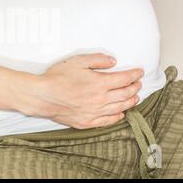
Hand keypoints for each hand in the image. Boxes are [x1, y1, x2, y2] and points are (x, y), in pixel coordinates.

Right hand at [18, 54, 142, 128]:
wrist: (42, 96)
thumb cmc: (57, 77)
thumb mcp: (77, 61)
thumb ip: (97, 60)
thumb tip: (113, 61)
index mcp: (100, 83)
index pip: (124, 79)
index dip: (134, 75)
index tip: (140, 72)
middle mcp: (101, 99)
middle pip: (125, 94)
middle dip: (135, 88)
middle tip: (139, 84)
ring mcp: (94, 112)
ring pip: (119, 108)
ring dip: (130, 102)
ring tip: (135, 97)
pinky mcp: (87, 122)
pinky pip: (107, 121)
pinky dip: (117, 117)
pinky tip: (121, 113)